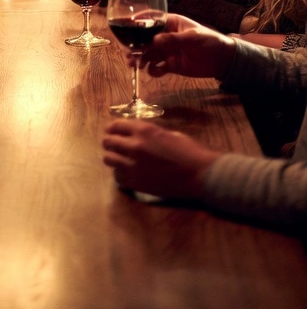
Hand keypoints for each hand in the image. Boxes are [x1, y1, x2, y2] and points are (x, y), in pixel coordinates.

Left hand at [102, 119, 219, 198]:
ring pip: (109, 159)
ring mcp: (133, 165)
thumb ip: (151, 133)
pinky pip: (117, 177)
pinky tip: (126, 173)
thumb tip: (140, 136)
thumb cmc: (189, 151)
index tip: (111, 131)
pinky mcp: (136, 183)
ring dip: (112, 157)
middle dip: (109, 142)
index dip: (112, 128)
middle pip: (108, 141)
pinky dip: (119, 174)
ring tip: (118, 159)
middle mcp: (134, 145)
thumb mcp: (168, 134)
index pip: (117, 125)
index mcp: (144, 130)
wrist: (200, 175)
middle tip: (112, 145)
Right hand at [135, 13, 236, 80]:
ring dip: (140, 59)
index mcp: (170, 23)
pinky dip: (153, 70)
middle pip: (145, 40)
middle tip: (128, 54)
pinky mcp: (171, 65)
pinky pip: (157, 67)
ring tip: (135, 65)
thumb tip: (154, 40)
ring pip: (148, 54)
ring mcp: (167, 51)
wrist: (223, 60)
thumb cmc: (209, 41)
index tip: (126, 29)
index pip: (151, 21)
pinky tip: (153, 71)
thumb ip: (173, 39)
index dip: (138, 24)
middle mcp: (165, 36)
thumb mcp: (192, 37)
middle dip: (135, 46)